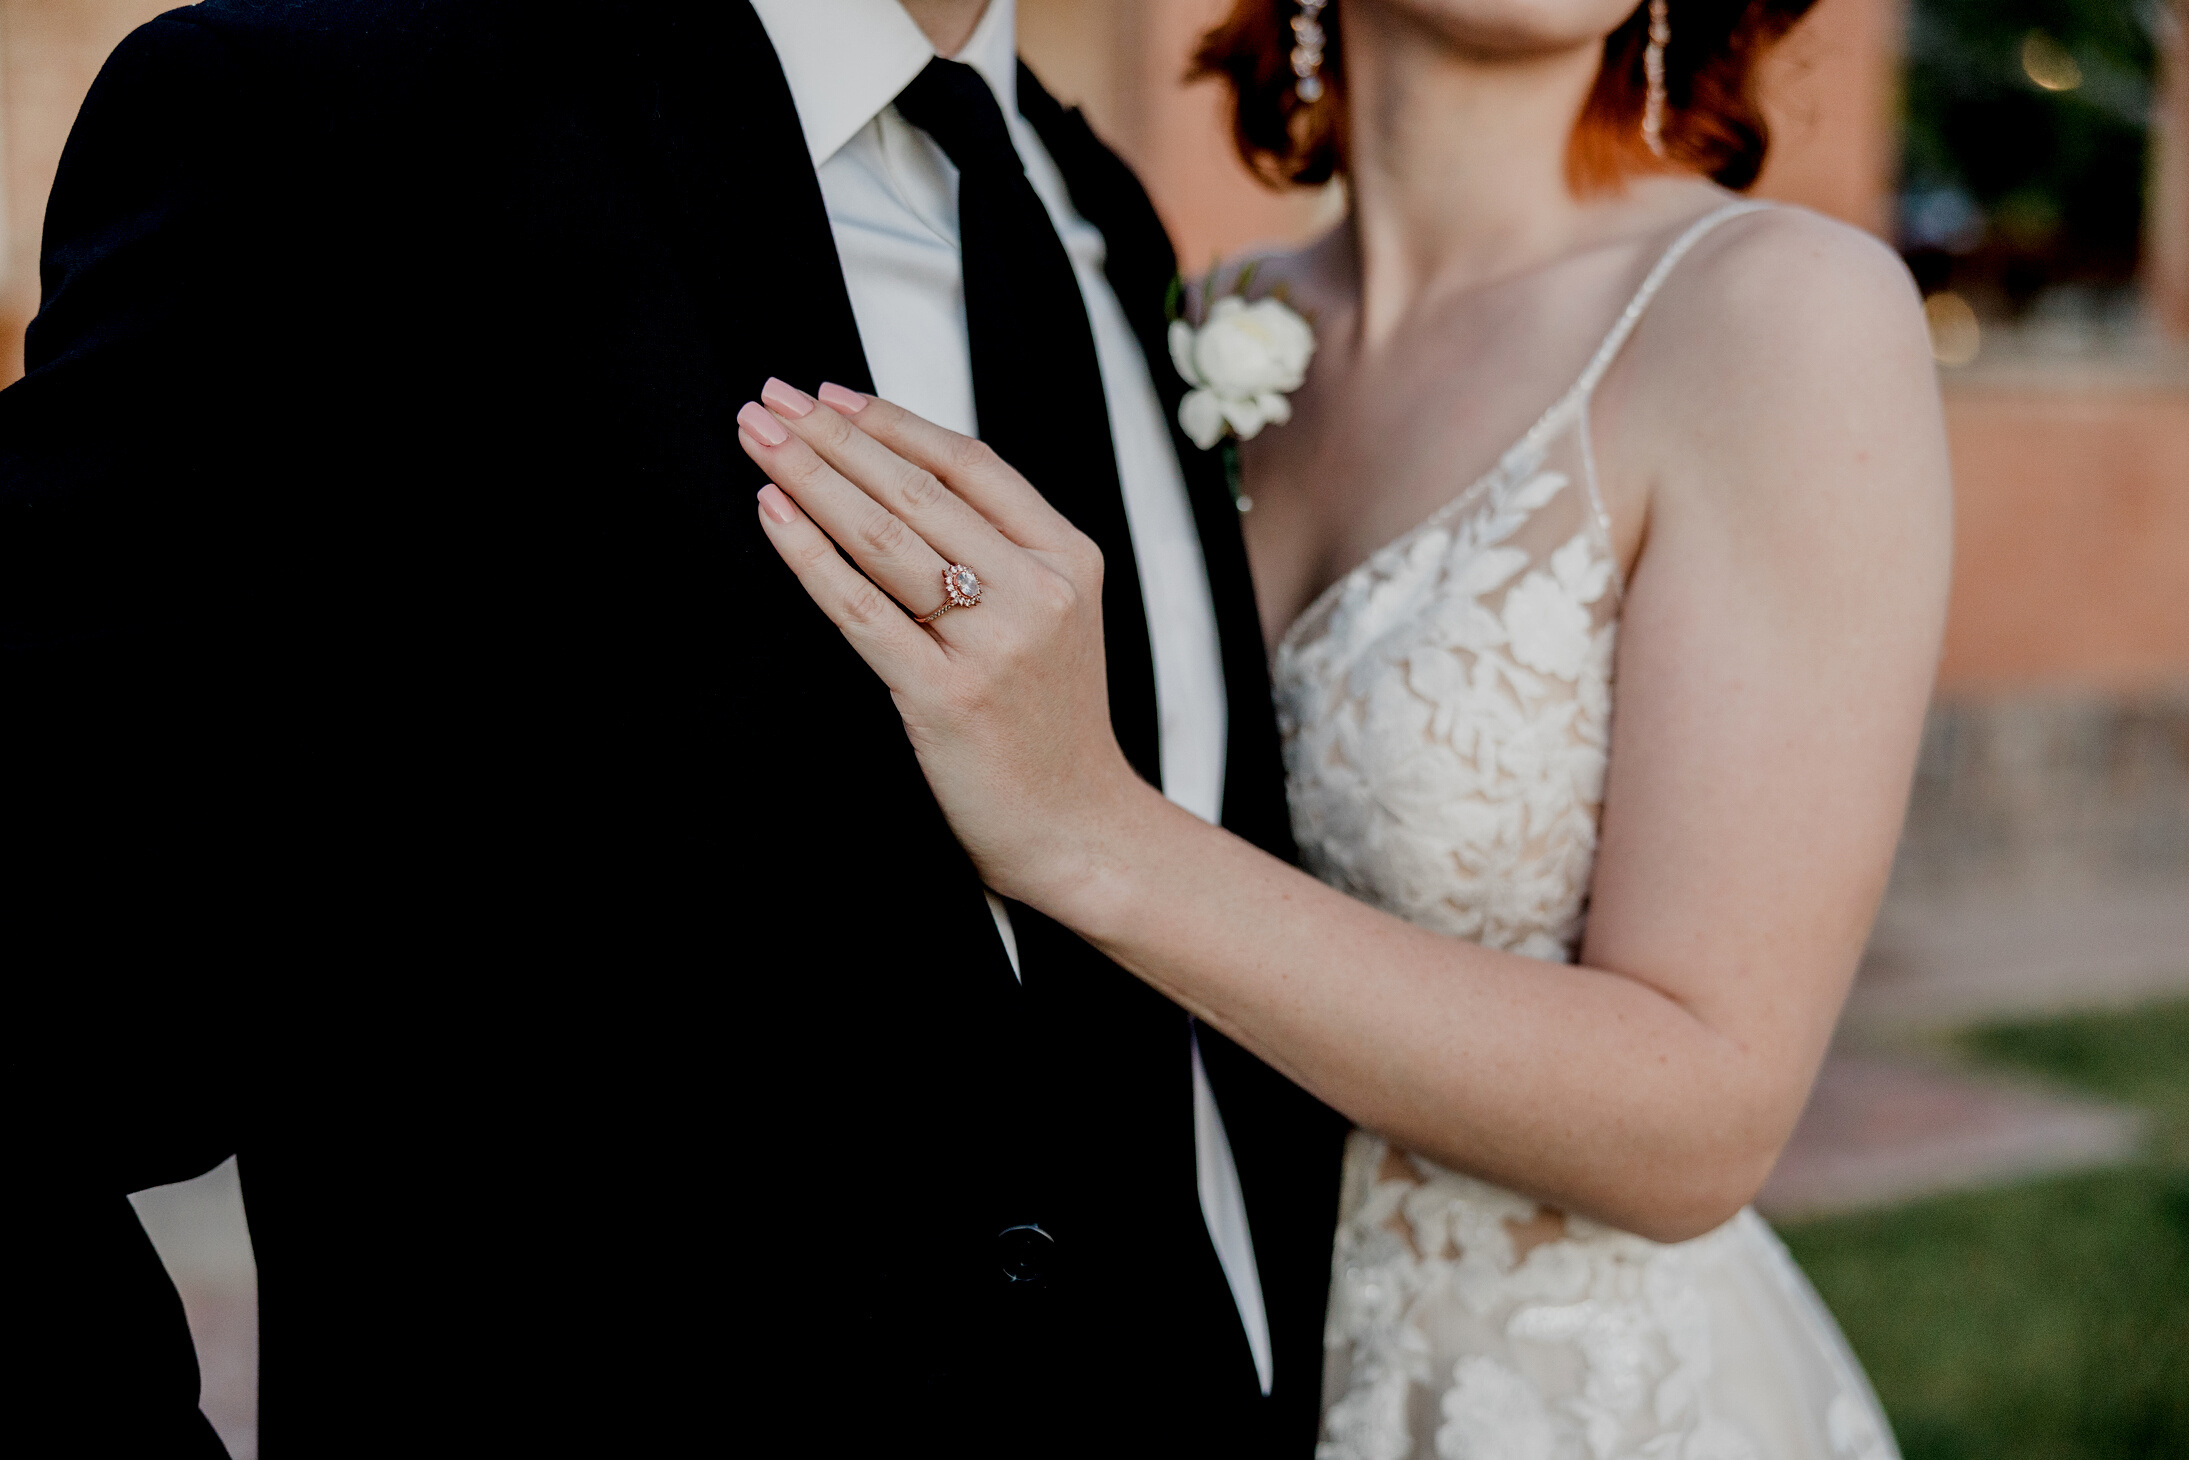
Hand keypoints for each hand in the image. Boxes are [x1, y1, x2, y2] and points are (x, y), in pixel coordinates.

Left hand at [738, 378, 1153, 904]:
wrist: (1078, 827)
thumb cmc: (1049, 721)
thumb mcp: (1054, 616)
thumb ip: (999, 548)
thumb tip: (895, 470)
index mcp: (1069, 557)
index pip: (969, 463)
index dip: (892, 421)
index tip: (827, 396)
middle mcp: (1037, 590)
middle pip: (916, 490)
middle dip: (832, 436)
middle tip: (768, 397)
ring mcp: (994, 643)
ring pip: (883, 538)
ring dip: (810, 476)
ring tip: (757, 437)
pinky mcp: (946, 696)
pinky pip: (860, 609)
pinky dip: (809, 554)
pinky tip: (772, 513)